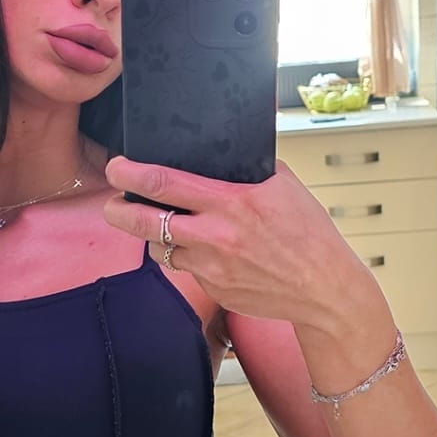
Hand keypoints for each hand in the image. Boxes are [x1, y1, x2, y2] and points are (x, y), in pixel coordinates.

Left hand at [102, 155, 367, 330]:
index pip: (164, 182)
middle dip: (118, 210)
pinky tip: (203, 250)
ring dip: (153, 236)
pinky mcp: (213, 290)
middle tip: (112, 203)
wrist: (324, 288)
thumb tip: (226, 146)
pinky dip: (186, 257)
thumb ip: (249, 166)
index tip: (117, 167)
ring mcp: (212, 267)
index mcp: (232, 202)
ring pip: (160, 248)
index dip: (130, 174)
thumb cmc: (308, 234)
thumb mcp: (284, 185)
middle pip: (145, 221)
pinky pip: (185, 269)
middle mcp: (216, 236)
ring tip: (160, 225)